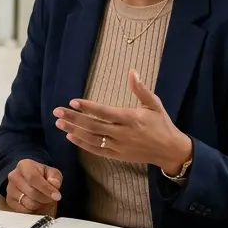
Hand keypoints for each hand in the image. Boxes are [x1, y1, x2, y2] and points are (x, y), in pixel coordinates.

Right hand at [6, 159, 61, 215]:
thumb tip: (54, 184)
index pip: (33, 178)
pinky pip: (24, 211)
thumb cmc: (42, 177)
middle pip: (32, 192)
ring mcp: (10, 189)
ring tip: (43, 200)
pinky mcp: (9, 201)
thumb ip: (55, 177)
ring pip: (29, 203)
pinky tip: (35, 204)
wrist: (31, 183)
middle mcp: (14, 176)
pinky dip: (33, 210)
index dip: (46, 188)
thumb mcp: (52, 174)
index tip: (57, 196)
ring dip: (40, 204)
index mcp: (24, 165)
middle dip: (45, 198)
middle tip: (51, 198)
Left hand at [54, 70, 193, 173]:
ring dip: (74, 131)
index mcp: (131, 119)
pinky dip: (83, 144)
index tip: (72, 102)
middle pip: (93, 126)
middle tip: (57, 112)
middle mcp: (123, 133)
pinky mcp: (117, 156)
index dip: (88, 107)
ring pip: (92, 138)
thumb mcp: (154, 105)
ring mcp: (119, 146)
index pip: (104, 112)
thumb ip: (141, 89)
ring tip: (59, 123)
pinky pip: (97, 150)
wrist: (170, 151)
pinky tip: (71, 137)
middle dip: (74, 118)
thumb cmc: (162, 124)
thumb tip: (132, 72)